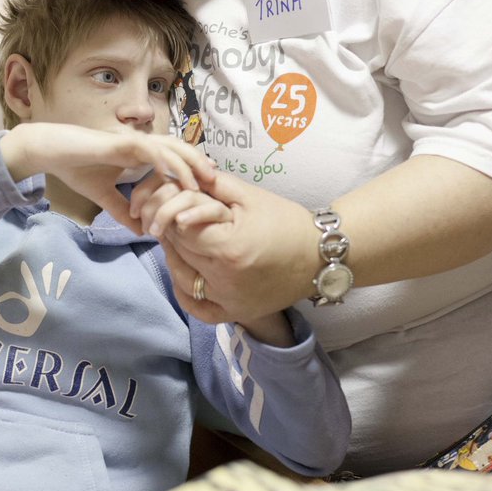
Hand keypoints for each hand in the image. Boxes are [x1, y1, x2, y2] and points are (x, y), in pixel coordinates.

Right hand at [0, 123, 216, 226]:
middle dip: (199, 166)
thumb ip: (122, 210)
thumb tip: (140, 230)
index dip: (191, 171)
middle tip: (217, 186)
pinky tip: (172, 175)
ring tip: (201, 184)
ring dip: (188, 165)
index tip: (207, 190)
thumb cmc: (77, 167)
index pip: (174, 159)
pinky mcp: (122, 141)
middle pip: (180, 150)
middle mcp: (141, 144)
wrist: (53, 152)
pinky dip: (163, 161)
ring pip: (170, 148)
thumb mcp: (103, 195)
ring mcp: (133, 141)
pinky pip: (149, 149)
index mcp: (140, 153)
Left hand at [133, 169, 314, 321]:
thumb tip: (180, 176)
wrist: (319, 256)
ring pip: (182, 278)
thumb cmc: (285, 221)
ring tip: (178, 239)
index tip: (178, 201)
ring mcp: (229, 301)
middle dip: (172, 230)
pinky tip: (183, 273)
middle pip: (179, 251)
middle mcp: (225, 280)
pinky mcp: (235, 314)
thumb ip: (212, 185)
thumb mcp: (249, 196)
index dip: (175, 211)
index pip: (180, 228)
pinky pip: (197, 309)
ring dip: (173, 256)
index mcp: (229, 248)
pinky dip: (184, 292)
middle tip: (175, 216)